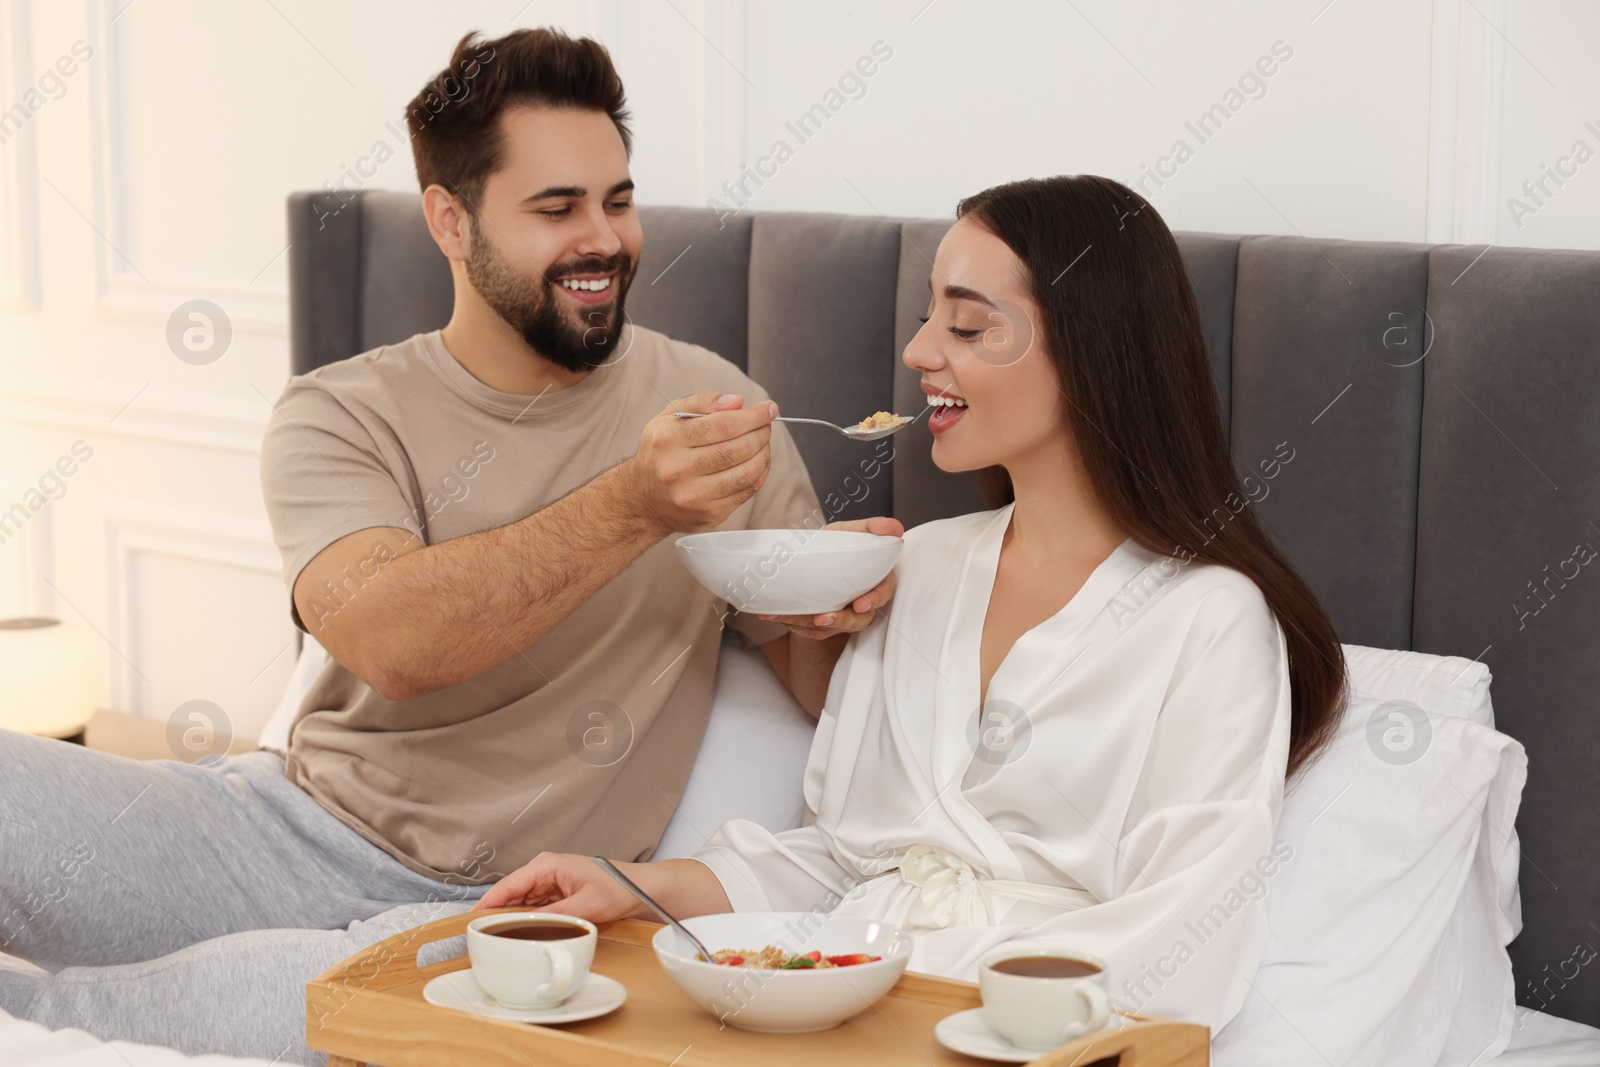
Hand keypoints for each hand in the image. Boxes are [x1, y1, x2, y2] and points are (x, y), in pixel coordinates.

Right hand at [473, 852, 641, 922]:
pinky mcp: (554, 893)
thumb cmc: (617, 887)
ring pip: (519, 902)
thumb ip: (555, 917)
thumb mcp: (585, 906)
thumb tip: (529, 928)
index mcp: (547, 865)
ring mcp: (548, 881)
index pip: (509, 884)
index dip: (488, 902)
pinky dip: (525, 919)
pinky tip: (518, 933)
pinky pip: (532, 907)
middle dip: (496, 913)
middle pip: (510, 894)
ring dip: (510, 918)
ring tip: (494, 937)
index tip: (471, 919)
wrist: (638, 888)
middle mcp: (544, 870)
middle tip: (480, 935)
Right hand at [627, 392, 776, 534]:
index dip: (753, 416)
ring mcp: (694, 495)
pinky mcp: (709, 514)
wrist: (643, 498)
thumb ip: (702, 402)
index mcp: (668, 439)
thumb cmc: (661, 452)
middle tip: (766, 425)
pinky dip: (759, 473)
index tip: (767, 409)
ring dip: (764, 453)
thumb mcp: (670, 416)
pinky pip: (746, 491)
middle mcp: (678, 469)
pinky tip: (757, 462)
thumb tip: (737, 402)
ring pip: (747, 472)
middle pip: (738, 448)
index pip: (724, 424)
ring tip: (763, 442)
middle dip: (761, 433)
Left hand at [760, 516, 904, 638]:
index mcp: (876, 582)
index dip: (873, 600)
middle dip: (839, 621)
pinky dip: (793, 624)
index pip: (881, 594)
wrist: (821, 555)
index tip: (860, 604)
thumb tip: (895, 527)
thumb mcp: (856, 531)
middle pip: (856, 620)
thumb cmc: (843, 544)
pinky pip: (811, 631)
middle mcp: (862, 603)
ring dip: (809, 626)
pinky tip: (775, 614)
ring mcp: (844, 615)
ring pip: (831, 628)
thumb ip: (874, 527)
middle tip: (821, 619)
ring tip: (790, 619)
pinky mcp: (825, 622)